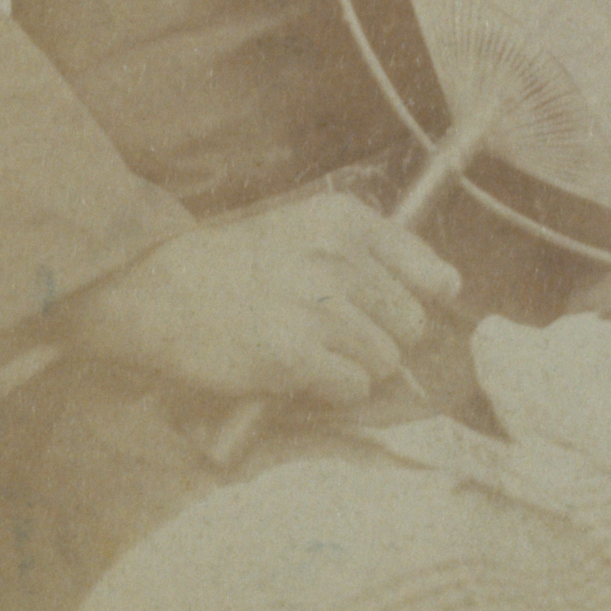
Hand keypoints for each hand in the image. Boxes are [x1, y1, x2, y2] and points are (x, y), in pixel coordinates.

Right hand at [72, 194, 459, 410]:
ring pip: (385, 361)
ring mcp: (317, 307)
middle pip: (412, 324)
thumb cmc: (235, 266)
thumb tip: (450, 285)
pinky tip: (293, 368)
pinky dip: (329, 390)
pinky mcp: (295, 356)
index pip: (430, 272)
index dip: (416, 299)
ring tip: (304, 346)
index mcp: (343, 220)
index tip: (390, 309)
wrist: (160, 291)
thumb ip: (374, 251)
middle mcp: (336, 257)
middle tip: (326, 330)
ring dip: (351, 365)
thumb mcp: (304, 230)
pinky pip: (353, 388)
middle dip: (378, 336)